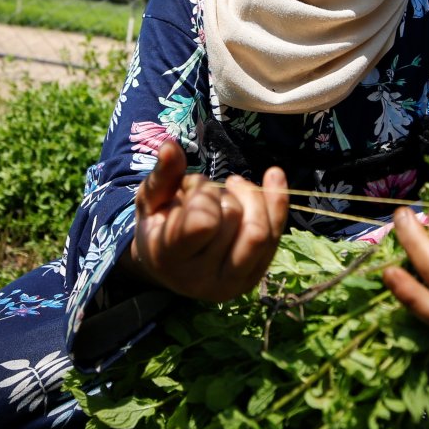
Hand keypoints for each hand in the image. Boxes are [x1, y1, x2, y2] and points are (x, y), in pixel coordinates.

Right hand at [124, 141, 288, 302]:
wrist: (170, 265)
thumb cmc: (159, 227)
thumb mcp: (150, 201)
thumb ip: (162, 176)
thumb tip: (169, 145)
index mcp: (171, 259)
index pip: (203, 222)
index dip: (203, 195)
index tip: (191, 188)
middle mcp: (204, 279)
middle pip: (234, 219)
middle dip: (223, 193)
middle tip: (210, 190)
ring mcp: (234, 282)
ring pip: (261, 231)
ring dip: (251, 197)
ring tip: (233, 187)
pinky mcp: (256, 276)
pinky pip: (277, 234)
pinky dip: (278, 201)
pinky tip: (274, 175)